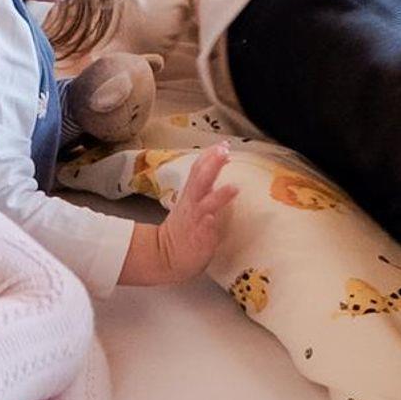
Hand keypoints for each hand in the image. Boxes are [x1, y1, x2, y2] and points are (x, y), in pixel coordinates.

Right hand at [121, 142, 235, 284]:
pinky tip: (213, 218)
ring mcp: (196, 221)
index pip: (199, 169)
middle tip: (224, 151)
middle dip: (213, 164)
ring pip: (206, 204)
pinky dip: (208, 222)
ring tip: (234, 187)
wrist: (166, 256)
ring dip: (220, 195)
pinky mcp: (199, 238)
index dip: (210, 155)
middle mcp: (193, 203)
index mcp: (191, 193)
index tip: (224, 144)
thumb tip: (219, 163)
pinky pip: (203, 229)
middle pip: (202, 179)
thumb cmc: (185, 227)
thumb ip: (204, 184)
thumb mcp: (191, 201)